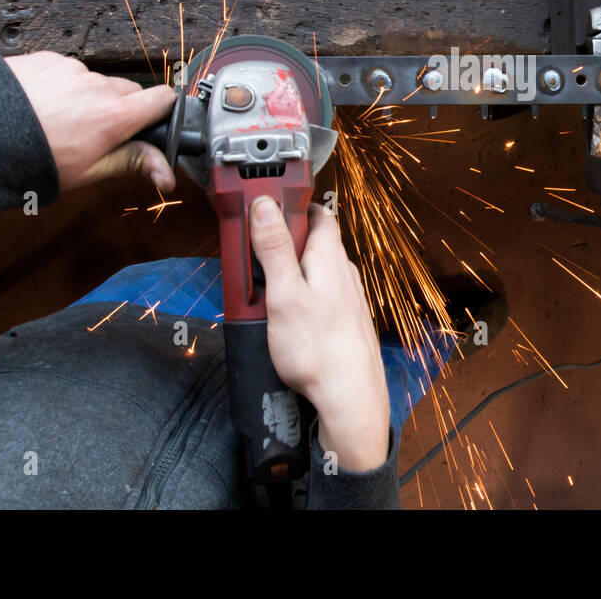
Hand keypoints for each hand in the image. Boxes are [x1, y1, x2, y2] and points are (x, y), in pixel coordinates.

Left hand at [5, 51, 176, 191]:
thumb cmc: (29, 162)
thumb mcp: (86, 172)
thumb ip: (131, 164)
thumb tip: (166, 175)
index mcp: (115, 115)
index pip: (163, 99)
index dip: (161, 110)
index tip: (151, 122)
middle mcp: (97, 85)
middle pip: (128, 91)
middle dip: (120, 108)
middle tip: (95, 133)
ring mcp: (69, 68)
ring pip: (93, 81)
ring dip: (85, 96)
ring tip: (54, 121)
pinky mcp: (43, 58)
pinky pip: (63, 70)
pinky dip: (58, 85)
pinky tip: (36, 106)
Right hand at [249, 196, 390, 472]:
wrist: (350, 396)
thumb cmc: (317, 349)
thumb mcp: (285, 294)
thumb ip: (275, 248)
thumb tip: (265, 204)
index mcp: (330, 257)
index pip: (316, 213)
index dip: (290, 206)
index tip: (262, 209)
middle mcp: (343, 271)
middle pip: (311, 242)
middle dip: (280, 247)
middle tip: (251, 263)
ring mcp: (347, 296)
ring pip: (312, 271)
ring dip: (287, 275)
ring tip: (261, 296)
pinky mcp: (344, 319)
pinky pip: (317, 296)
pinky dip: (297, 298)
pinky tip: (283, 319)